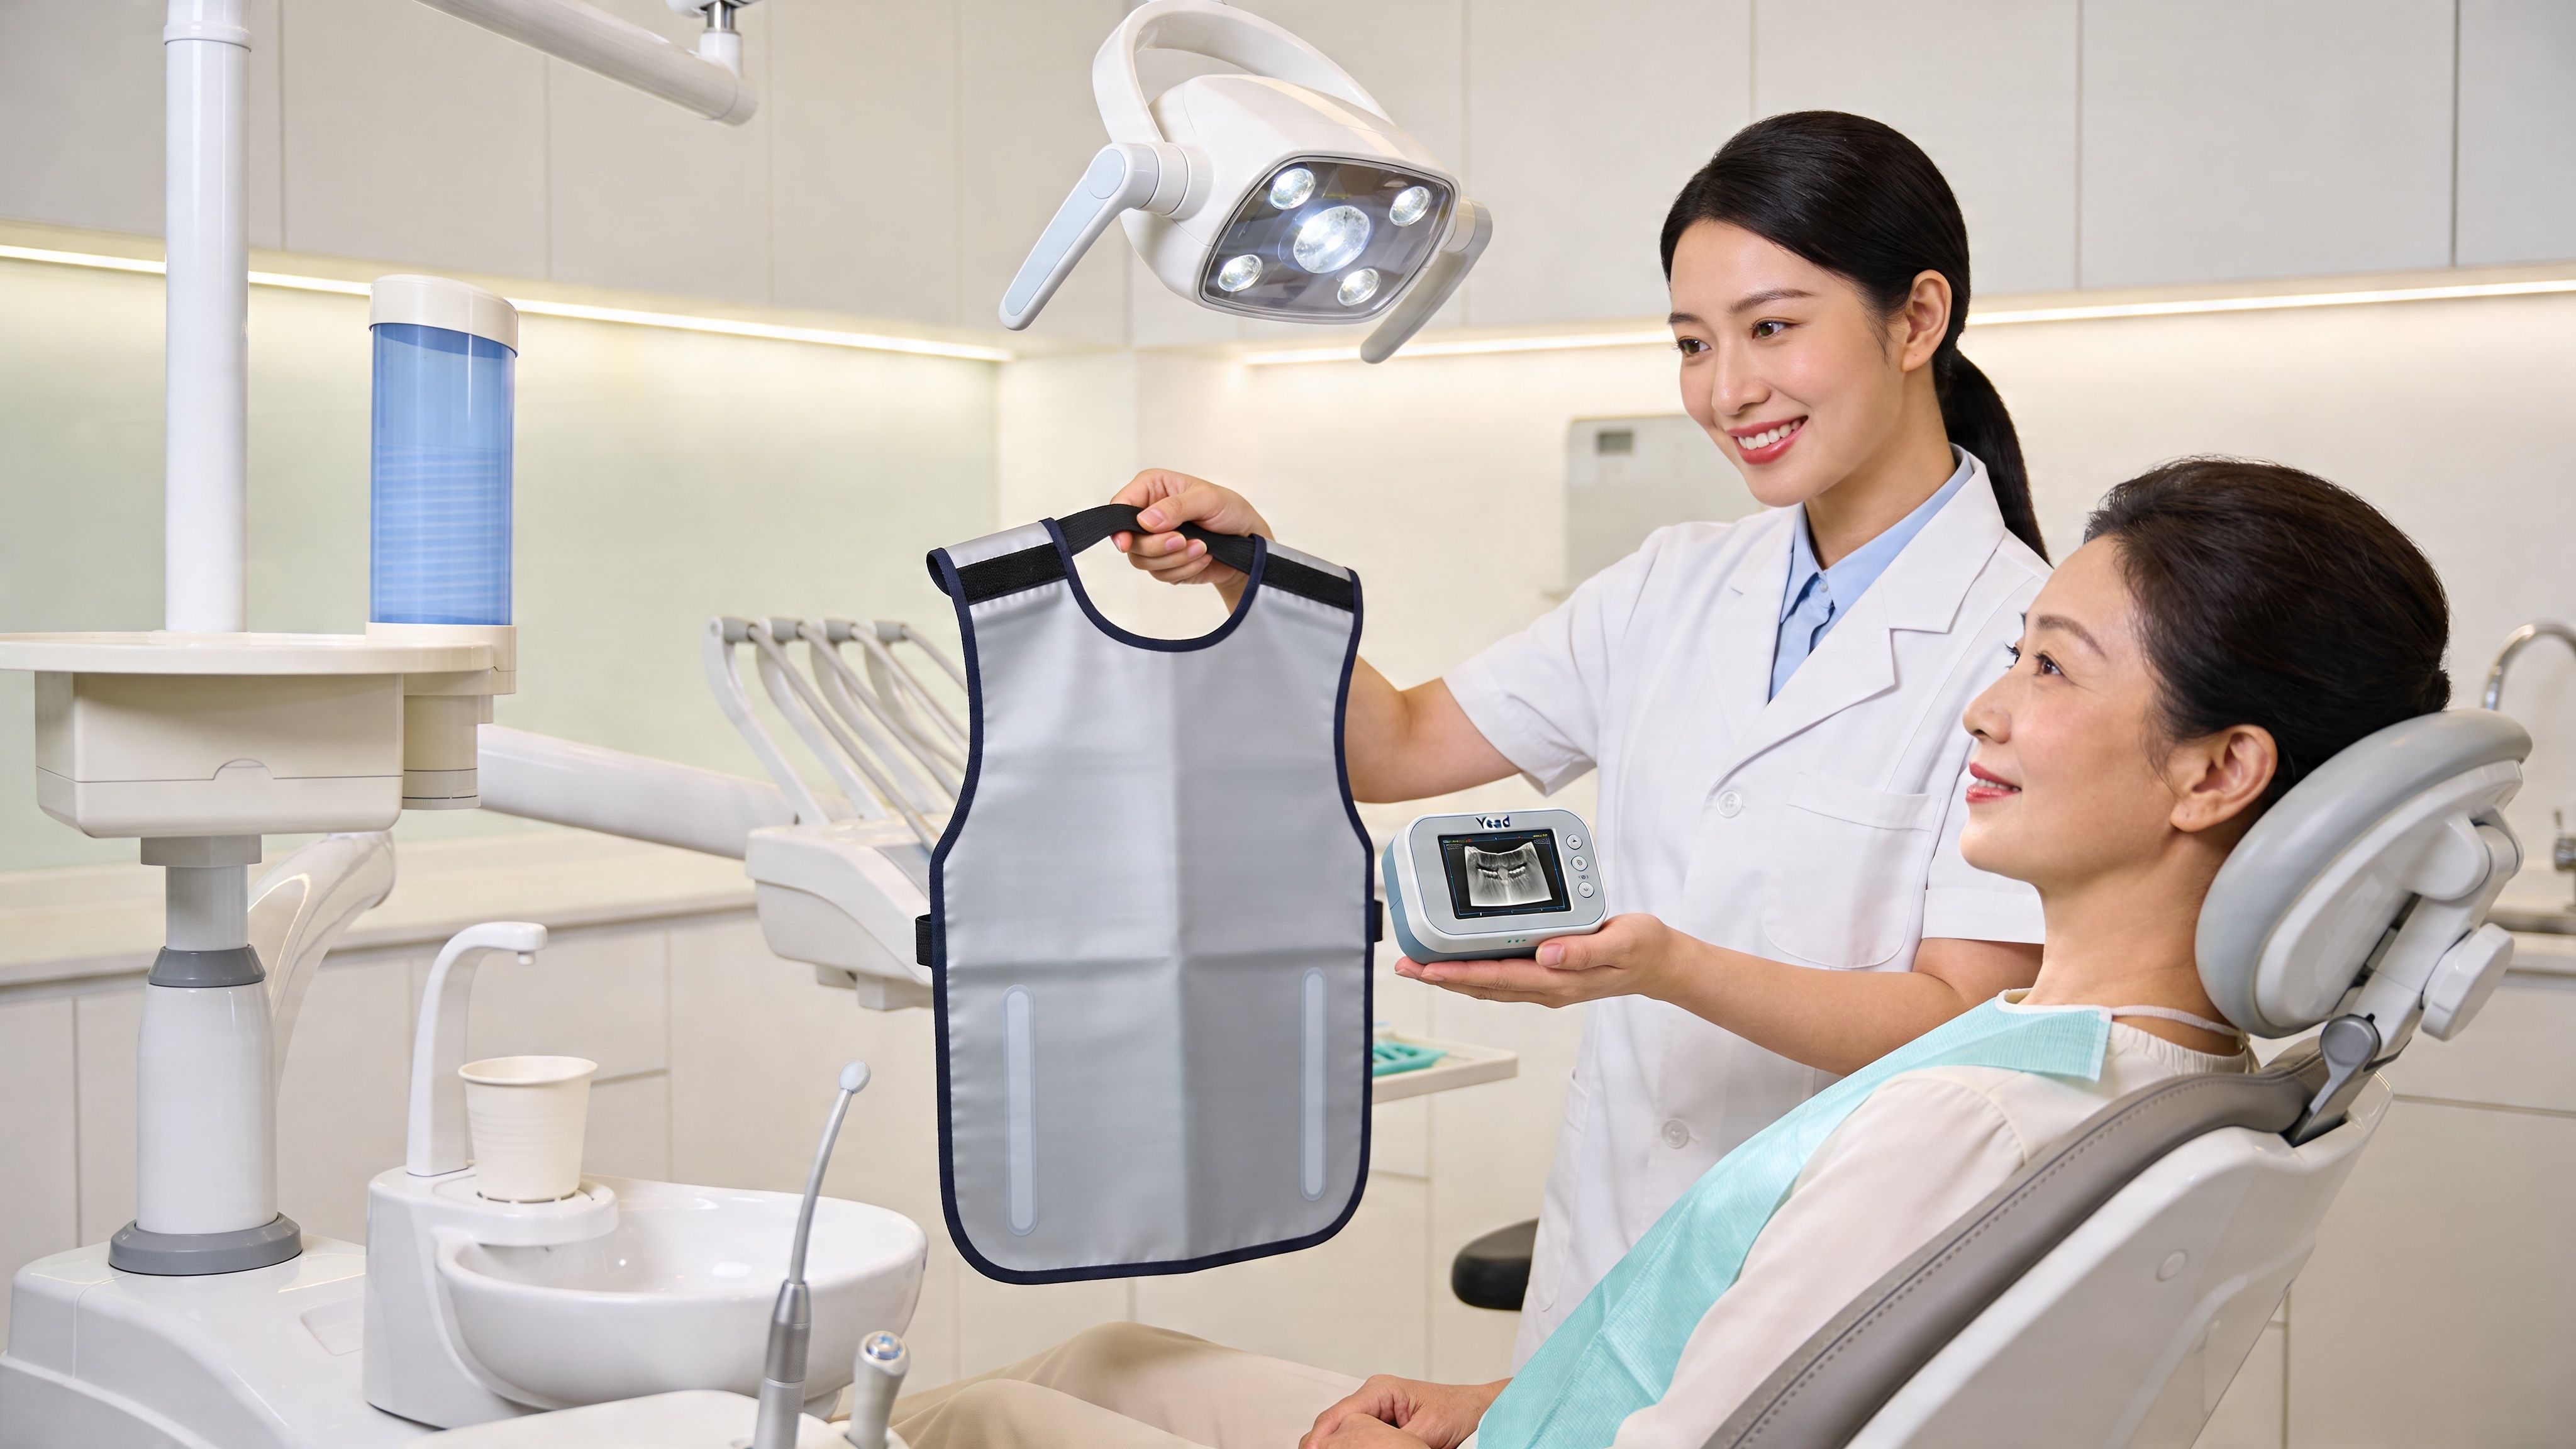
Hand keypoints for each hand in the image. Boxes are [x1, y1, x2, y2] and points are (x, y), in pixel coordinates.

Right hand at [1110, 469, 1272, 591]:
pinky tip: (1202, 557)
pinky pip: (1161, 574)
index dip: (1119, 526)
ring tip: (1202, 546)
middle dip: (1158, 545)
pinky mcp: (1164, 563)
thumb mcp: (1207, 499)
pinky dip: (1184, 569)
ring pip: (1143, 561)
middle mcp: (1148, 514)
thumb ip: (1176, 507)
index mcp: (1152, 488)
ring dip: (1175, 558)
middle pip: (1129, 539)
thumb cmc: (1229, 510)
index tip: (1127, 543)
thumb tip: (1146, 520)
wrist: (1246, 540)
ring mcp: (1154, 541)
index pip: (1121, 504)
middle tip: (1183, 539)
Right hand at [1300, 1375, 1503, 1448]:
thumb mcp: (1426, 1431)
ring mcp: (1377, 1409)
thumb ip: (1396, 1443)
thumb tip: (1370, 1445)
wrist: (1479, 1411)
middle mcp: (1374, 1396)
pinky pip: (1357, 1435)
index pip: (1338, 1414)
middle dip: (1322, 1442)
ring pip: (1342, 1430)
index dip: (1320, 1435)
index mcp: (1381, 1389)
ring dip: (1336, 1444)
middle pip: (1333, 1422)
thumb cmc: (1459, 1412)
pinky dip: (1349, 1446)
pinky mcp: (1383, 1423)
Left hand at [1394, 913, 1681, 1007]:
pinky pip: (1502, 977)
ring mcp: (1545, 984)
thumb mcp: (1623, 942)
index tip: (1427, 969)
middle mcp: (1546, 986)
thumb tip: (1548, 953)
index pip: (1498, 978)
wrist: (1660, 964)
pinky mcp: (1547, 975)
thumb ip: (1586, 949)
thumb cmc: (1643, 948)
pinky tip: (1459, 961)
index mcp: (1559, 979)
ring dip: (1452, 977)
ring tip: (1419, 965)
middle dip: (1442, 977)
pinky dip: (1475, 971)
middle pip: (1483, 985)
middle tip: (1405, 965)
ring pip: (1488, 985)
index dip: (1459, 974)